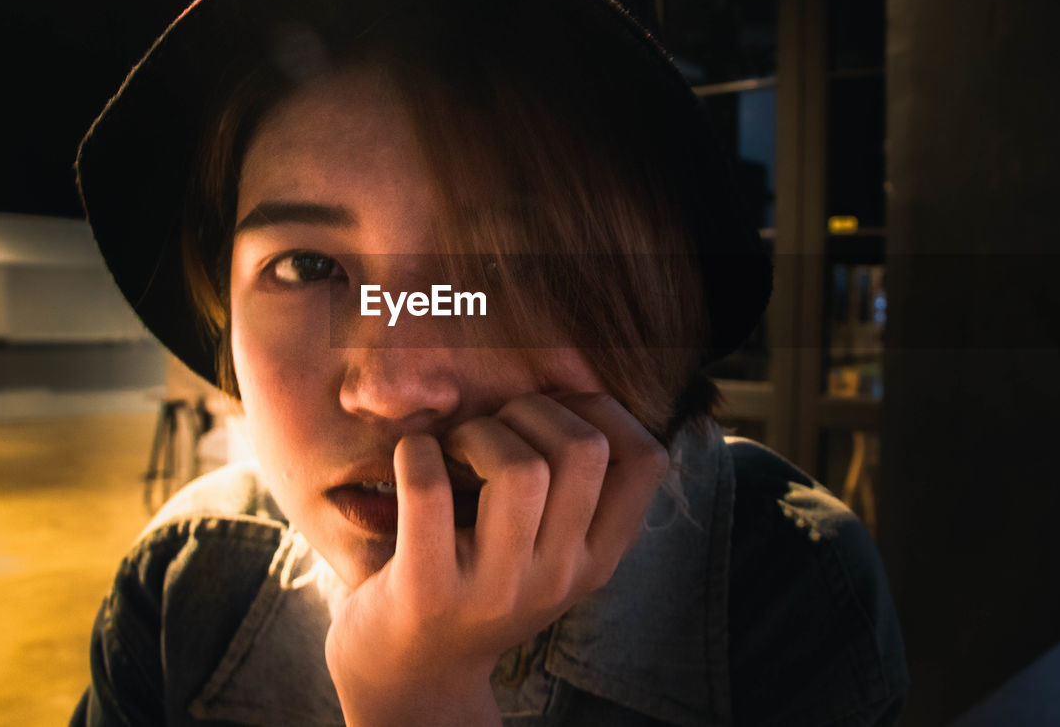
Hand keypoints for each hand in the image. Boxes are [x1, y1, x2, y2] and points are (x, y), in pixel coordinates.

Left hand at [323, 391, 668, 725]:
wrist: (412, 677)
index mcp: (596, 559)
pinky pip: (429, 488)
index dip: (605, 410)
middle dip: (533, 410)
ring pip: (520, 467)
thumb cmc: (479, 586)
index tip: (556, 412)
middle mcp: (557, 577)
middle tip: (493, 429)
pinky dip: (416, 452)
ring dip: (479, 432)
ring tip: (455, 451)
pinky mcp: (428, 592)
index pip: (648, 460)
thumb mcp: (548, 552)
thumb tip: (576, 381)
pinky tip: (413, 460)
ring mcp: (496, 589)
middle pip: (584, 449)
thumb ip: (575, 493)